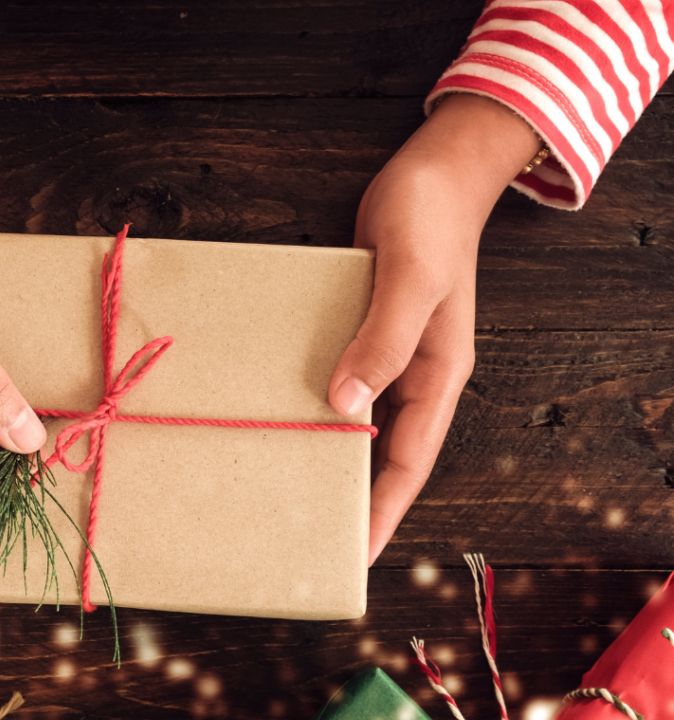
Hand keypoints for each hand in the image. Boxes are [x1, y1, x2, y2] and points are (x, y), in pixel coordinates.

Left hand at [328, 94, 541, 564]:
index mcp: (436, 372)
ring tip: (290, 487)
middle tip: (311, 532)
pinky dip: (317, 404)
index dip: (384, 508)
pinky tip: (283, 414)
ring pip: (359, 420)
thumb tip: (346, 404)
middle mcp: (414, 373)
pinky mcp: (361, 330)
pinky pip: (339, 380)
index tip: (357, 552)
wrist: (433, 168)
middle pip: (384, 451)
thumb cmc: (430, 218)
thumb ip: (382, 339)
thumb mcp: (411, 278)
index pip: (409, 458)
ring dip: (330, 452)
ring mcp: (388, 353)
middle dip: (354, 495)